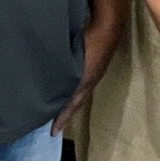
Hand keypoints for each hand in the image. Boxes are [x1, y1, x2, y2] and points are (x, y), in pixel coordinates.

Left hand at [52, 16, 121, 133]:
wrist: (109, 27)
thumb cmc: (91, 42)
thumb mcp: (76, 63)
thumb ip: (64, 76)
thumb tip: (50, 90)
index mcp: (85, 83)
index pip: (72, 106)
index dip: (62, 119)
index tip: (53, 133)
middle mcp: (90, 81)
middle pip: (77, 102)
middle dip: (67, 114)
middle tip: (56, 124)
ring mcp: (94, 72)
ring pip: (79, 92)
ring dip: (70, 101)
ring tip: (58, 107)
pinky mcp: (95, 64)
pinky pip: (81, 82)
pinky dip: (74, 89)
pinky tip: (67, 83)